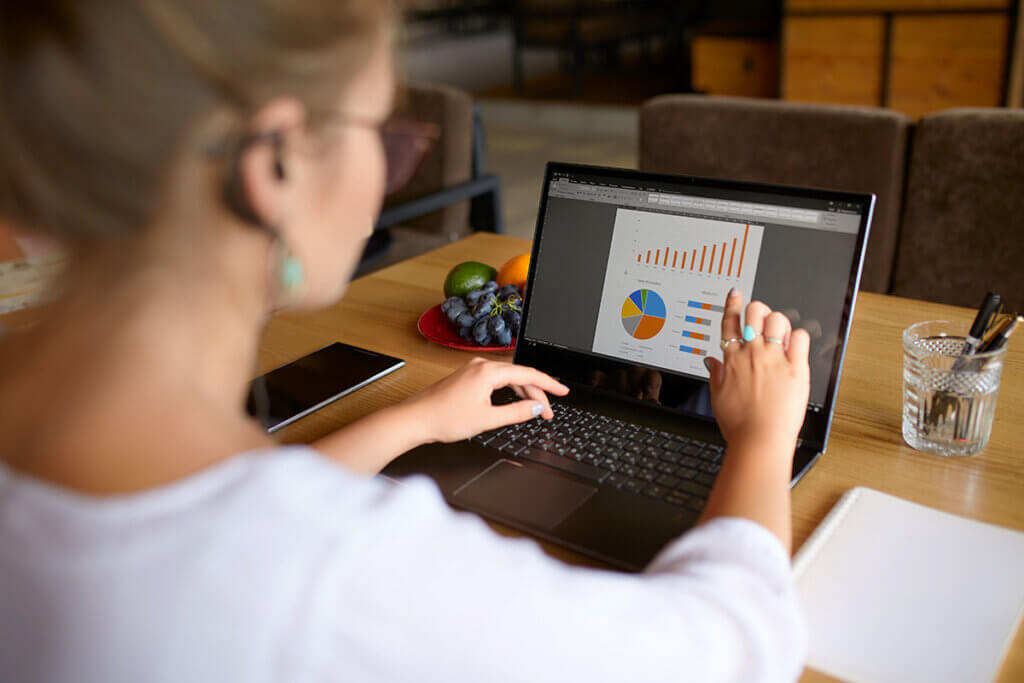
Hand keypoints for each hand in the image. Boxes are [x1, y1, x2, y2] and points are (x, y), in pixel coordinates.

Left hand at [402, 357, 568, 443]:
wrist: (415, 419)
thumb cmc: (444, 418)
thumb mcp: (487, 419)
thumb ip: (516, 413)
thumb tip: (536, 408)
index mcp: (487, 372)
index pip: (528, 373)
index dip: (549, 384)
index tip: (563, 392)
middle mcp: (480, 365)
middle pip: (519, 374)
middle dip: (537, 392)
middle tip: (549, 411)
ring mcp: (472, 370)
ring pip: (507, 377)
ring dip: (523, 391)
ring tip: (535, 409)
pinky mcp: (466, 377)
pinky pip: (495, 379)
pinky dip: (509, 390)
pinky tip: (514, 400)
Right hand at [704, 290, 809, 448]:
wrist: (759, 440)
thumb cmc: (739, 426)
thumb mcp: (717, 398)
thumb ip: (716, 375)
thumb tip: (712, 361)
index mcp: (732, 361)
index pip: (730, 322)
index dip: (733, 304)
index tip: (735, 295)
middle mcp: (752, 355)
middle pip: (755, 312)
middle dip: (758, 311)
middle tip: (761, 319)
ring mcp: (775, 359)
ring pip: (778, 319)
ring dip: (778, 322)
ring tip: (780, 334)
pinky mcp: (796, 369)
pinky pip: (801, 338)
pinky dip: (799, 337)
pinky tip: (795, 346)